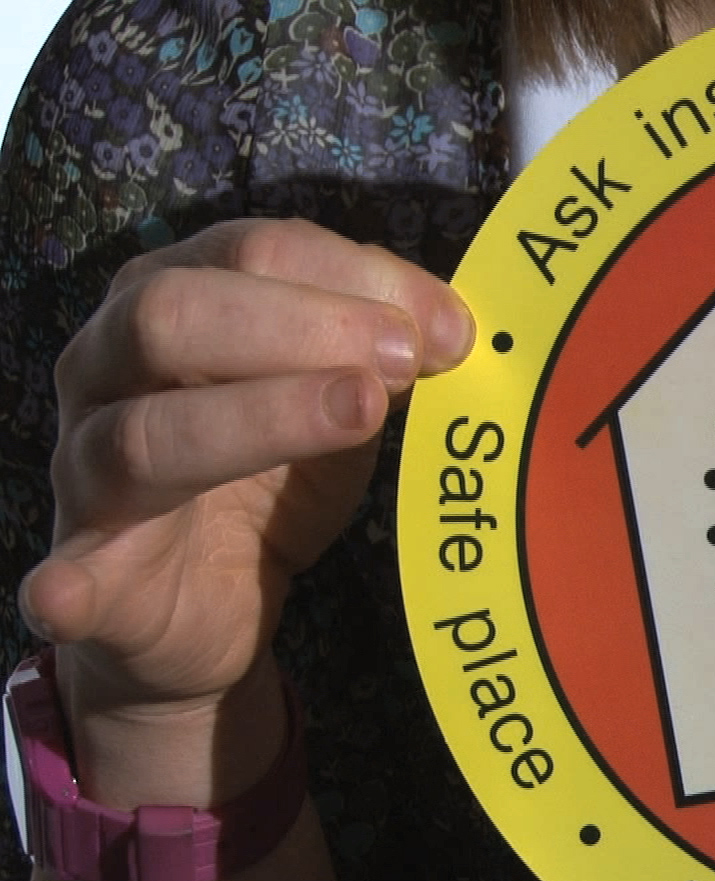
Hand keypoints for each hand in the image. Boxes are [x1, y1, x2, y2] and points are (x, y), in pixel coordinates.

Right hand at [17, 219, 470, 789]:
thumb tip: (451, 327)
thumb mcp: (340, 394)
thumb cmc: (273, 474)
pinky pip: (69, 578)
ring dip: (260, 416)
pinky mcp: (87, 575)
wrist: (208, 601)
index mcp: (172, 300)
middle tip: (402, 360)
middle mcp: (107, 369)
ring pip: (146, 432)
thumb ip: (382, 347)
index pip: (250, 252)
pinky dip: (71, 587)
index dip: (354, 277)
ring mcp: (86, 469)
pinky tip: (68, 596)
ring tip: (361, 409)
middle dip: (302, 325)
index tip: (449, 327)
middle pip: (173, 312)